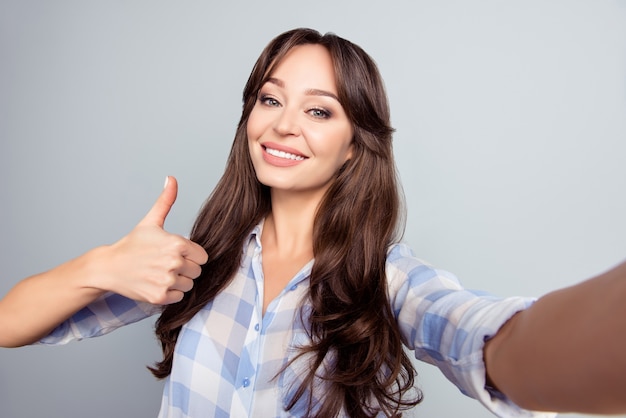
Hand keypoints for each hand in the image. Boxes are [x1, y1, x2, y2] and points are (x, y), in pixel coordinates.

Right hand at [95, 176, 207, 303]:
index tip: (176, 253)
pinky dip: (170, 293)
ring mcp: (167, 281)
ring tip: (160, 273)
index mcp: (177, 244)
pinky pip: (178, 297)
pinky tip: (156, 283)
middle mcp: (174, 263)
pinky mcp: (160, 297)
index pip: (203, 256)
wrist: (109, 267)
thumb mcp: (151, 221)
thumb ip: (166, 201)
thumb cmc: (132, 244)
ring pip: (189, 285)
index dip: (191, 255)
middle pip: (197, 271)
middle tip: (165, 263)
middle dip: (185, 268)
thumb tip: (172, 178)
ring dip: (178, 281)